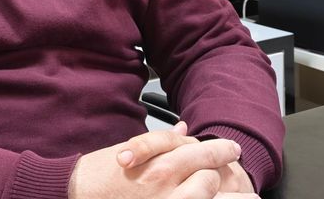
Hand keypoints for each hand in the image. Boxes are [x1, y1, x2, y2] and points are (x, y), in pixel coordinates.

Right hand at [68, 123, 242, 198]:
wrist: (77, 194)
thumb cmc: (103, 173)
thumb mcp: (134, 152)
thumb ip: (162, 142)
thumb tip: (185, 130)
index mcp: (159, 165)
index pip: (201, 154)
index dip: (220, 150)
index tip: (231, 150)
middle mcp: (165, 188)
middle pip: (209, 176)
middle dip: (222, 170)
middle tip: (235, 166)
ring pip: (208, 195)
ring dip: (224, 195)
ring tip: (246, 196)